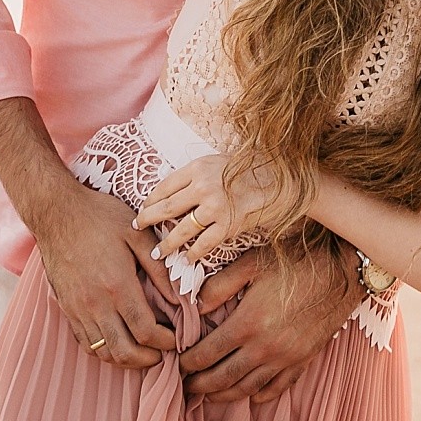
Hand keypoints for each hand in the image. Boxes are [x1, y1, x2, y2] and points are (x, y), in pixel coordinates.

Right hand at [27, 180, 181, 369]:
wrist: (55, 211)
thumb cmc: (98, 217)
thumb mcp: (137, 234)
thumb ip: (159, 269)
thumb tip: (178, 299)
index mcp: (117, 285)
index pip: (146, 331)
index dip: (166, 342)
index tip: (176, 338)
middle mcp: (96, 303)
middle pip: (124, 352)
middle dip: (148, 359)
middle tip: (162, 353)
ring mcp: (77, 308)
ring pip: (103, 352)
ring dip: (126, 359)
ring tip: (142, 351)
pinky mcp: (65, 307)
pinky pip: (85, 342)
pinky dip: (104, 350)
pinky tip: (117, 340)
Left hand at [133, 153, 278, 262]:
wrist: (283, 180)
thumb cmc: (251, 168)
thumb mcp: (218, 161)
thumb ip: (196, 174)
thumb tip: (174, 189)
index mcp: (198, 167)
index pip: (164, 186)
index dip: (150, 200)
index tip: (142, 208)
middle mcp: (203, 186)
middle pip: (166, 207)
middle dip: (148, 219)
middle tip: (137, 227)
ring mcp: (215, 207)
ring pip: (182, 230)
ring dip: (167, 244)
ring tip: (158, 253)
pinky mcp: (229, 225)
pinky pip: (204, 243)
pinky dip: (193, 253)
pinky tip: (186, 259)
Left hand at [182, 240, 360, 402]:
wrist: (343, 269)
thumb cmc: (296, 260)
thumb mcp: (251, 262)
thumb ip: (219, 285)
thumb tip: (196, 305)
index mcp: (248, 322)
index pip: (208, 353)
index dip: (189, 362)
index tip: (179, 363)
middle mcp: (266, 346)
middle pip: (225, 377)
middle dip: (201, 385)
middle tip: (187, 386)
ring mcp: (286, 356)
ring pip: (249, 387)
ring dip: (226, 394)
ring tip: (210, 395)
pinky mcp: (304, 359)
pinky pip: (280, 386)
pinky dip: (262, 395)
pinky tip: (252, 396)